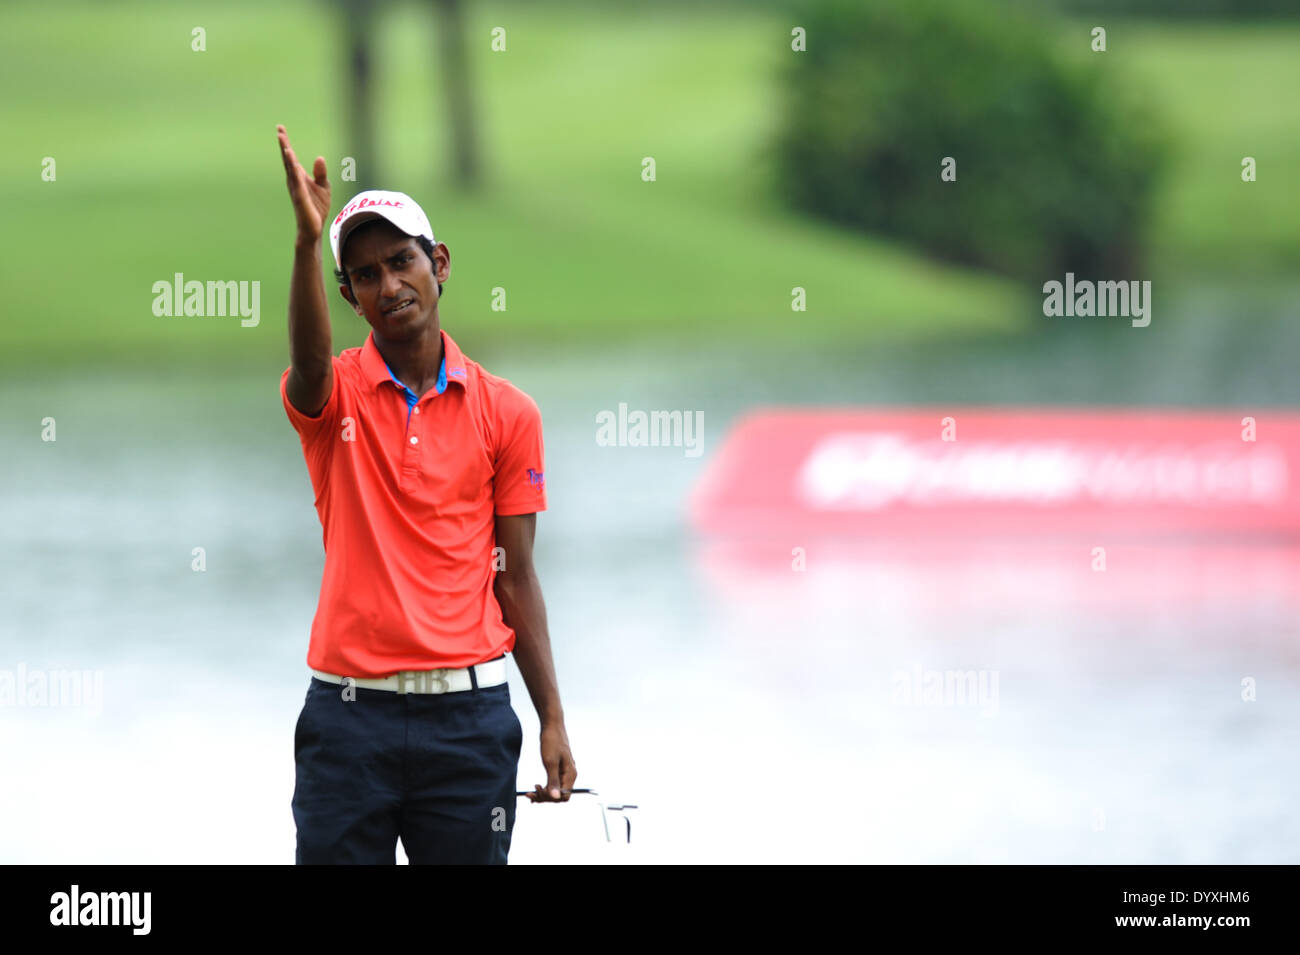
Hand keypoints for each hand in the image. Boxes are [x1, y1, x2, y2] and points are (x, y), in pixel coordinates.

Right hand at [276, 124, 330, 242]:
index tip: (280, 129)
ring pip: (290, 167)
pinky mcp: (300, 197)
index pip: (292, 157)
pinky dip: (293, 169)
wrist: (313, 228)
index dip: (286, 143)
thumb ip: (321, 173)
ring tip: (282, 139)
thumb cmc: (316, 208)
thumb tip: (319, 158)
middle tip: (279, 129)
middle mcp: (294, 180)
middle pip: (288, 159)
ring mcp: (296, 188)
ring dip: (286, 153)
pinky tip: (292, 159)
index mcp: (299, 177)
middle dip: (284, 144)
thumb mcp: (323, 187)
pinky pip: (296, 180)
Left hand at [527, 722, 576, 801]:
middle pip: (559, 795)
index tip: (539, 790)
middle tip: (530, 793)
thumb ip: (553, 781)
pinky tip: (536, 788)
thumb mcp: (550, 762)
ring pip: (555, 790)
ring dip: (543, 794)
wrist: (552, 725)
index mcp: (570, 774)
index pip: (564, 796)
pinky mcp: (559, 768)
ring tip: (530, 793)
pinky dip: (545, 788)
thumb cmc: (552, 741)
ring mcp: (565, 772)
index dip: (551, 798)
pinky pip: (553, 783)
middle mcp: (570, 775)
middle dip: (545, 796)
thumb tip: (555, 797)